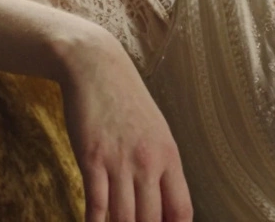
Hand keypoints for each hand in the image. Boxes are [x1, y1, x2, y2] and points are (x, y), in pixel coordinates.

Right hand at [57, 32, 192, 221]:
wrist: (97, 68)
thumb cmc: (126, 100)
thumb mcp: (155, 131)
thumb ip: (160, 165)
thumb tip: (161, 200)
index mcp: (169, 156)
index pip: (181, 209)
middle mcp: (149, 162)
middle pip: (151, 220)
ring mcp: (120, 161)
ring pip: (124, 218)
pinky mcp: (92, 158)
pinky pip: (96, 204)